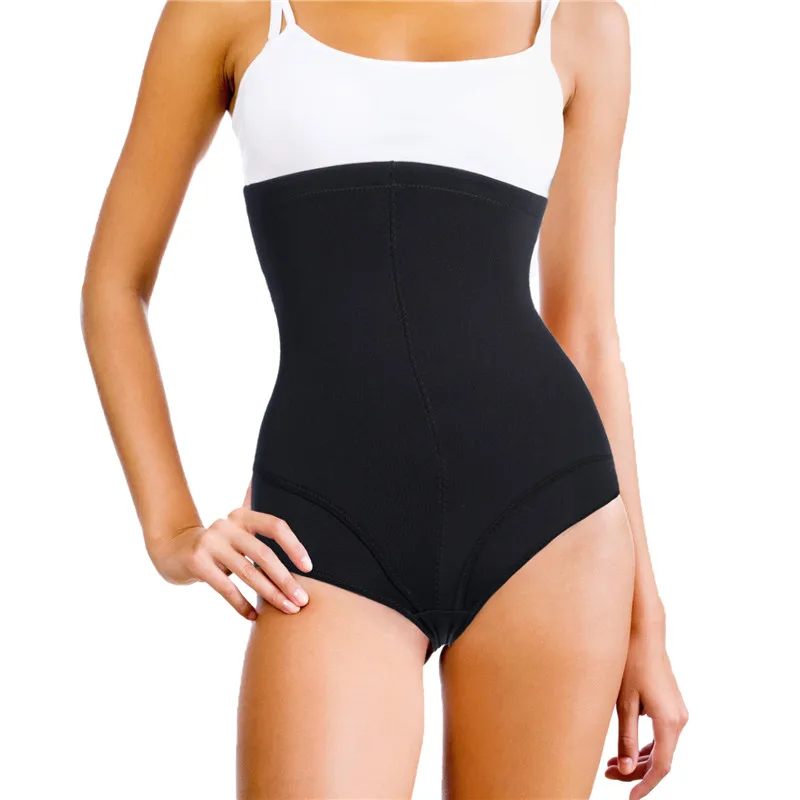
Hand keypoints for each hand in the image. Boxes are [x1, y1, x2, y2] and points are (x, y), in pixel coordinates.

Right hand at [147, 504, 313, 620]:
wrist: (173, 549)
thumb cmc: (218, 546)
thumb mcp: (238, 532)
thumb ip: (262, 531)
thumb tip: (303, 534)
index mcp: (243, 516)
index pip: (275, 526)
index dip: (294, 546)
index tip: (309, 567)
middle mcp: (227, 525)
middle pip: (264, 553)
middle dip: (286, 579)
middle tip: (303, 600)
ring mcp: (210, 542)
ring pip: (248, 572)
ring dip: (271, 594)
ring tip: (288, 609)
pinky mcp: (196, 562)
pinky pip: (225, 587)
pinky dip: (242, 605)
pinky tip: (254, 617)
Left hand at [605, 621, 688, 798]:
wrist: (644, 633)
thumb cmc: (631, 663)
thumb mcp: (624, 703)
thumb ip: (627, 738)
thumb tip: (626, 770)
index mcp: (669, 722)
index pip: (662, 766)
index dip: (645, 785)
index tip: (629, 797)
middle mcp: (679, 720)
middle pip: (661, 759)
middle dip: (636, 772)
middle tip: (607, 775)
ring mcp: (678, 712)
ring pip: (661, 747)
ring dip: (639, 759)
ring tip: (610, 765)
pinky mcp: (671, 705)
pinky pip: (661, 734)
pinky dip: (645, 745)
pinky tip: (624, 747)